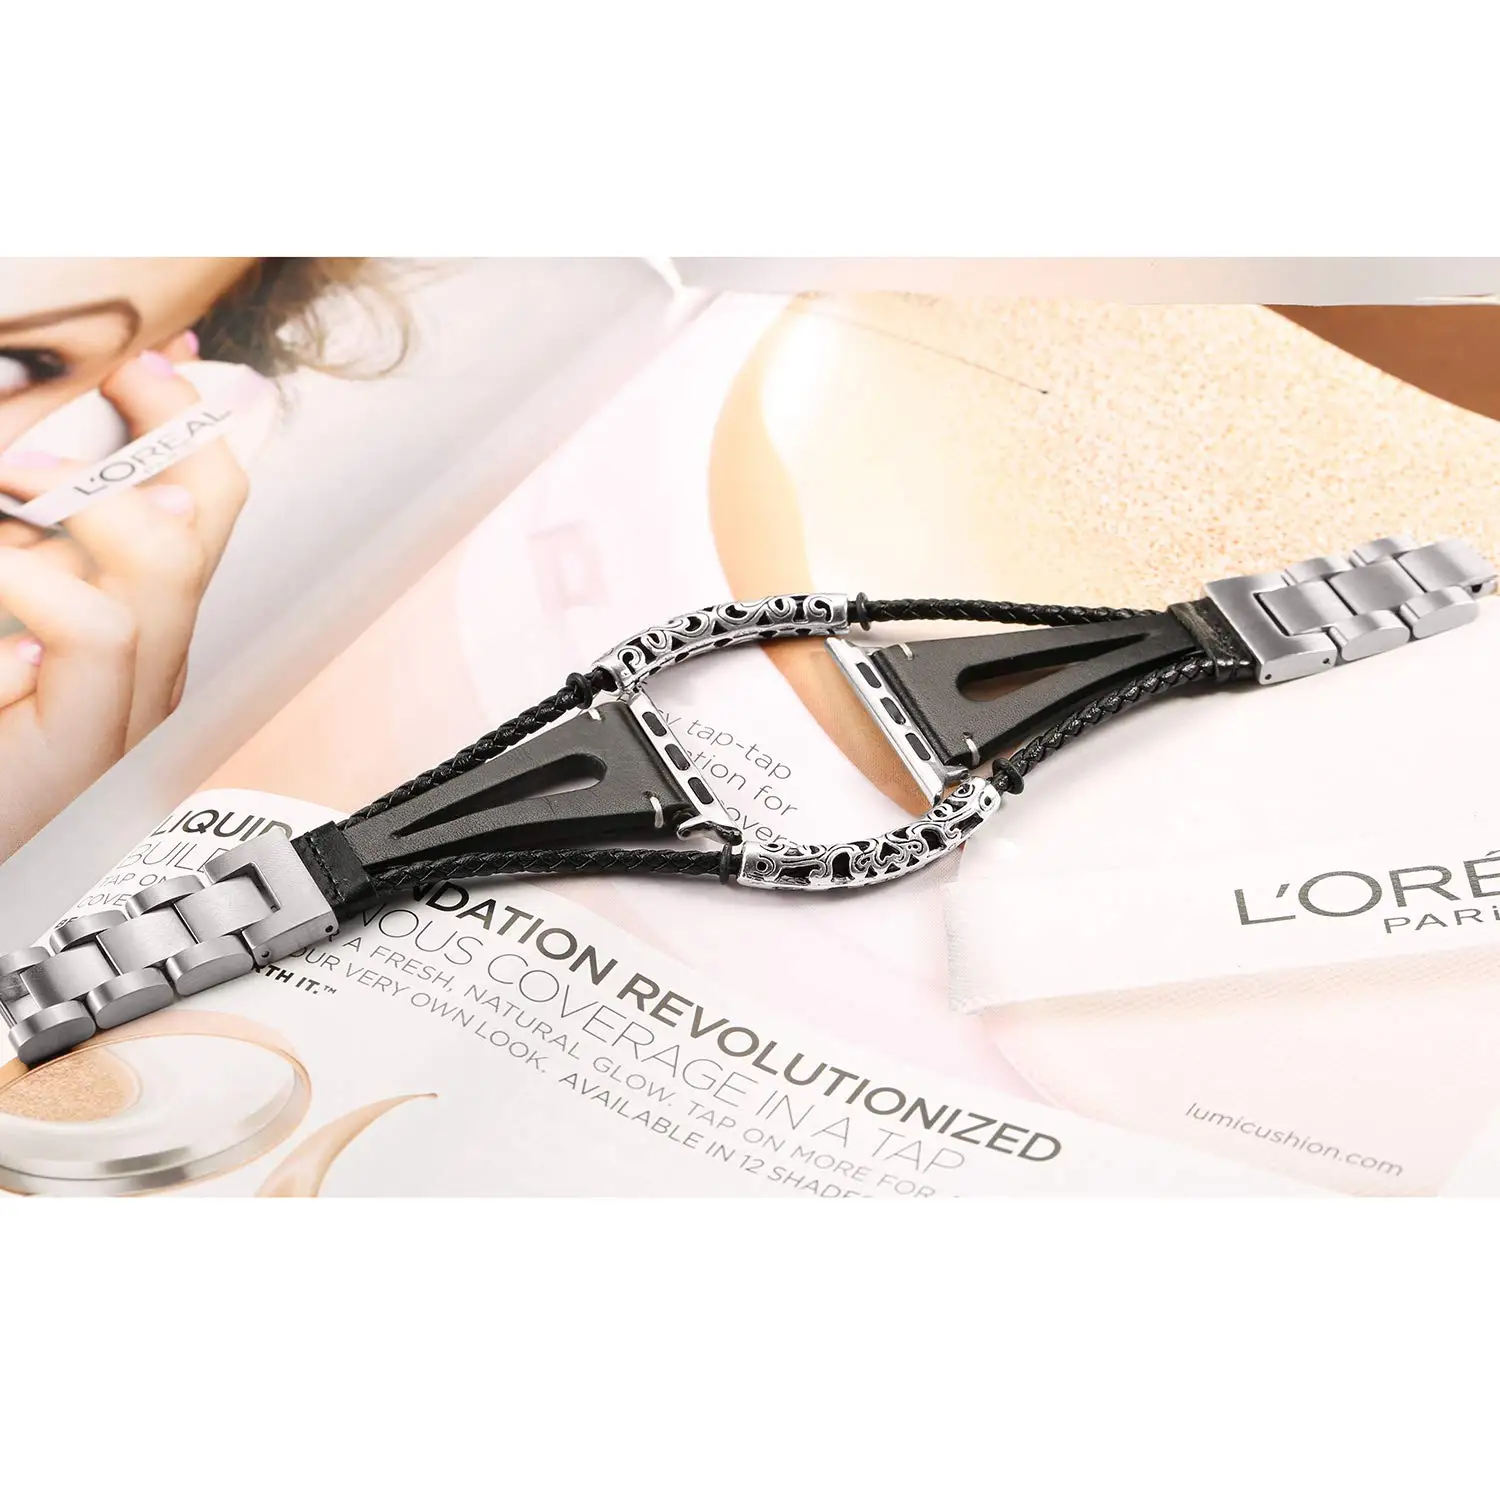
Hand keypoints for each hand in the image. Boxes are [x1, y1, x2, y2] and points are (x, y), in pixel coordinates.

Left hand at [0, 338, 252, 856]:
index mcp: (125, 628)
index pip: (196, 504)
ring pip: (168, 569)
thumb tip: (39, 445)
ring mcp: (121, 710)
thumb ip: (33, 553)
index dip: (186, 421)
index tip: (157, 352)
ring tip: (21, 467)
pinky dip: (41, 579)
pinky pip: (101, 633)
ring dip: (95, 496)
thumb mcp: (7, 613)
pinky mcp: (84, 748)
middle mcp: (141, 665)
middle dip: (165, 429)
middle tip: (125, 369)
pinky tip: (4, 571)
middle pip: (204, 521)